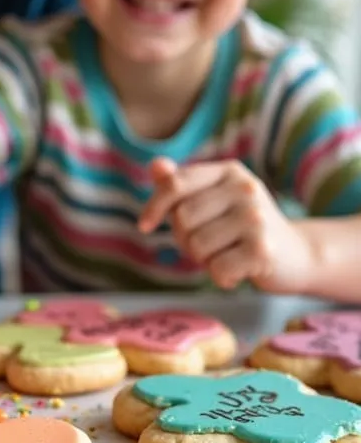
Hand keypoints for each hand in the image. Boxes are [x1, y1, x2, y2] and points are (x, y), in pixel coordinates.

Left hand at [138, 157, 315, 292]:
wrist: (297, 255)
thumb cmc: (242, 228)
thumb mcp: (213, 201)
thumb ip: (181, 185)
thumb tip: (155, 165)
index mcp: (228, 172)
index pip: (175, 184)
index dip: (154, 206)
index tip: (145, 225)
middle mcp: (244, 189)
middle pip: (182, 218)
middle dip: (185, 239)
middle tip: (209, 244)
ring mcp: (256, 218)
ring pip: (196, 246)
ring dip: (205, 260)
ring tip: (227, 254)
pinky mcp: (262, 250)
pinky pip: (216, 269)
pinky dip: (222, 277)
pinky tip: (239, 271)